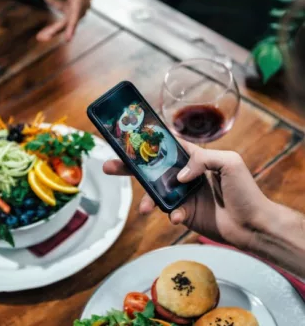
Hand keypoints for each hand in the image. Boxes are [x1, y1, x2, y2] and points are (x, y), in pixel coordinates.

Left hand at [33, 0, 91, 41]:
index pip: (77, 12)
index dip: (73, 25)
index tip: (68, 39)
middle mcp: (82, 2)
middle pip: (71, 20)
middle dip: (58, 30)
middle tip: (42, 37)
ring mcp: (77, 9)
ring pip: (66, 25)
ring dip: (54, 32)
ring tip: (40, 37)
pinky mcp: (71, 14)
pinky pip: (64, 25)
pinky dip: (54, 30)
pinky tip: (42, 36)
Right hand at [103, 140, 269, 248]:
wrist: (252, 225)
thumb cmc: (245, 190)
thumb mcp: (230, 162)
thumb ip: (203, 159)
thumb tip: (180, 177)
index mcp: (195, 158)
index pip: (168, 145)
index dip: (150, 139)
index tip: (129, 135)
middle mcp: (185, 174)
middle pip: (152, 167)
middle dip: (130, 166)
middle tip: (109, 165)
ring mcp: (183, 194)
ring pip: (155, 192)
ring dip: (146, 198)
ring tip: (144, 209)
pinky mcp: (184, 212)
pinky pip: (169, 211)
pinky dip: (170, 214)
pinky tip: (178, 216)